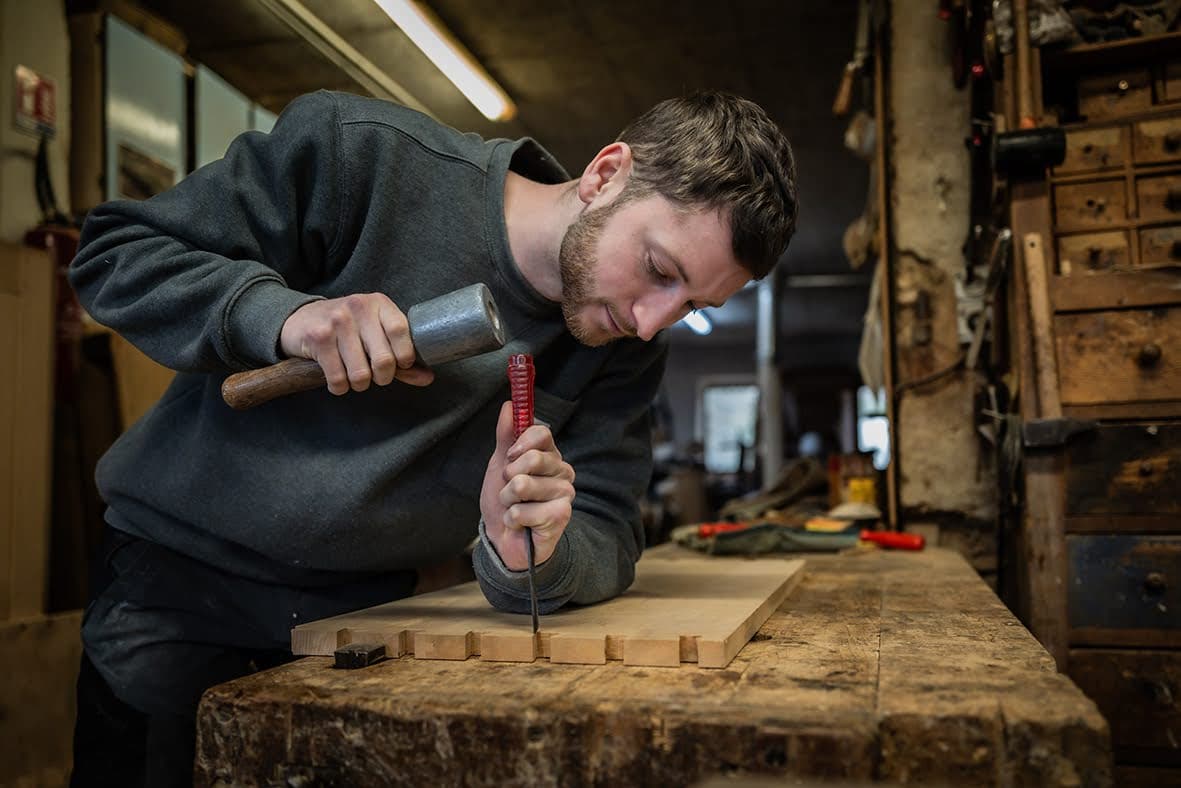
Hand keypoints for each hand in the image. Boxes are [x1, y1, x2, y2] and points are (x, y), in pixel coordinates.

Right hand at [279, 293, 433, 394]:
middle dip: (382, 378)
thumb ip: (402, 356)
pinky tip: (337, 379)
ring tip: (354, 377)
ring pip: (360, 374)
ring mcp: (337, 321)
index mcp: (379, 303)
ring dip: (359, 384)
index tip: (401, 365)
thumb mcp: (375, 333)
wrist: (300, 319)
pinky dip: (339, 387)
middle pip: (384, 359)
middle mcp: (358, 307)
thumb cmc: (347, 330)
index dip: (405, 356)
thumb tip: (428, 378)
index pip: (401, 331)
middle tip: (376, 377)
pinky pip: (338, 378)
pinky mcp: (318, 337)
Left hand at [480, 402, 575, 569]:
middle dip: (509, 477)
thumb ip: (506, 436)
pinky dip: (513, 518)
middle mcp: (562, 471)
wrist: (503, 539)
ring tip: (514, 507)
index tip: (509, 457)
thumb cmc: (505, 501)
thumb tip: (509, 405)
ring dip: (508, 500)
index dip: (520, 443)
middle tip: (510, 490)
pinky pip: (523, 510)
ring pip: (523, 485)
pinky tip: (520, 524)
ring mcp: (564, 494)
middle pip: (532, 458)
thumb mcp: (500, 464)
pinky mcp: (561, 516)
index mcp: (550, 455)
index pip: (542, 433)